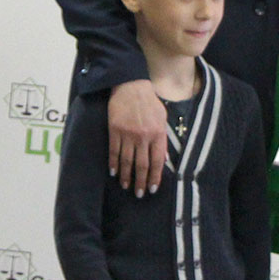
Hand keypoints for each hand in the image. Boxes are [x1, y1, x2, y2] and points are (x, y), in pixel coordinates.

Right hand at [108, 80, 167, 197]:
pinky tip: (113, 172)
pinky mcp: (115, 130)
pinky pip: (114, 152)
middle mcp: (143, 136)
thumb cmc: (149, 101)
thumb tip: (165, 160)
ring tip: (126, 186)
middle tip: (140, 194)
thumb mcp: (162, 118)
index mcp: (158, 134)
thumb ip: (163, 139)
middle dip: (141, 182)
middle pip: (142, 165)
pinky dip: (113, 164)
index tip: (153, 188)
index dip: (155, 177)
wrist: (131, 86)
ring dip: (126, 176)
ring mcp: (128, 134)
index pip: (157, 162)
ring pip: (127, 161)